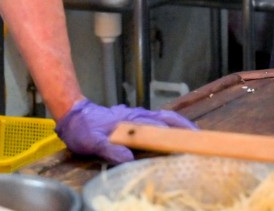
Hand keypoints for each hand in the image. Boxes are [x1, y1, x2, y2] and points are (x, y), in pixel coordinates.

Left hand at [55, 98, 196, 164]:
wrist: (74, 115)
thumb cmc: (83, 130)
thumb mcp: (92, 143)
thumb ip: (110, 150)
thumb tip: (129, 159)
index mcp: (131, 122)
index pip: (157, 127)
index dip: (174, 133)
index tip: (189, 139)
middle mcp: (138, 115)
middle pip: (167, 117)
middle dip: (184, 125)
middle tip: (198, 135)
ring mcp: (137, 114)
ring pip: (163, 116)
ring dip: (178, 123)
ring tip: (191, 133)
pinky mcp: (134, 117)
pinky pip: (156, 117)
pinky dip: (169, 123)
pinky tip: (170, 131)